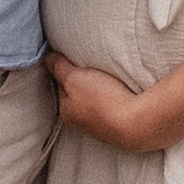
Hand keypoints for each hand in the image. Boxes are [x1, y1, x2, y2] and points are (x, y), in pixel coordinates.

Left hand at [46, 51, 163, 152]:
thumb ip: (59, 66)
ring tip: (109, 76)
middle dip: (84, 82)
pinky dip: (114, 97)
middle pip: (79, 94)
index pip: (61, 86)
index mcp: (66, 111)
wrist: (138, 124)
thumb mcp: (74, 78)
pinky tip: (121, 90)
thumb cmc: (102, 100)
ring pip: (96, 101)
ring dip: (100, 90)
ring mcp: (101, 126)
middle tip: (93, 66)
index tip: (75, 58)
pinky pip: (113, 106)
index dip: (67, 70)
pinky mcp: (120, 125)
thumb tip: (46, 57)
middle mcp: (81, 122)